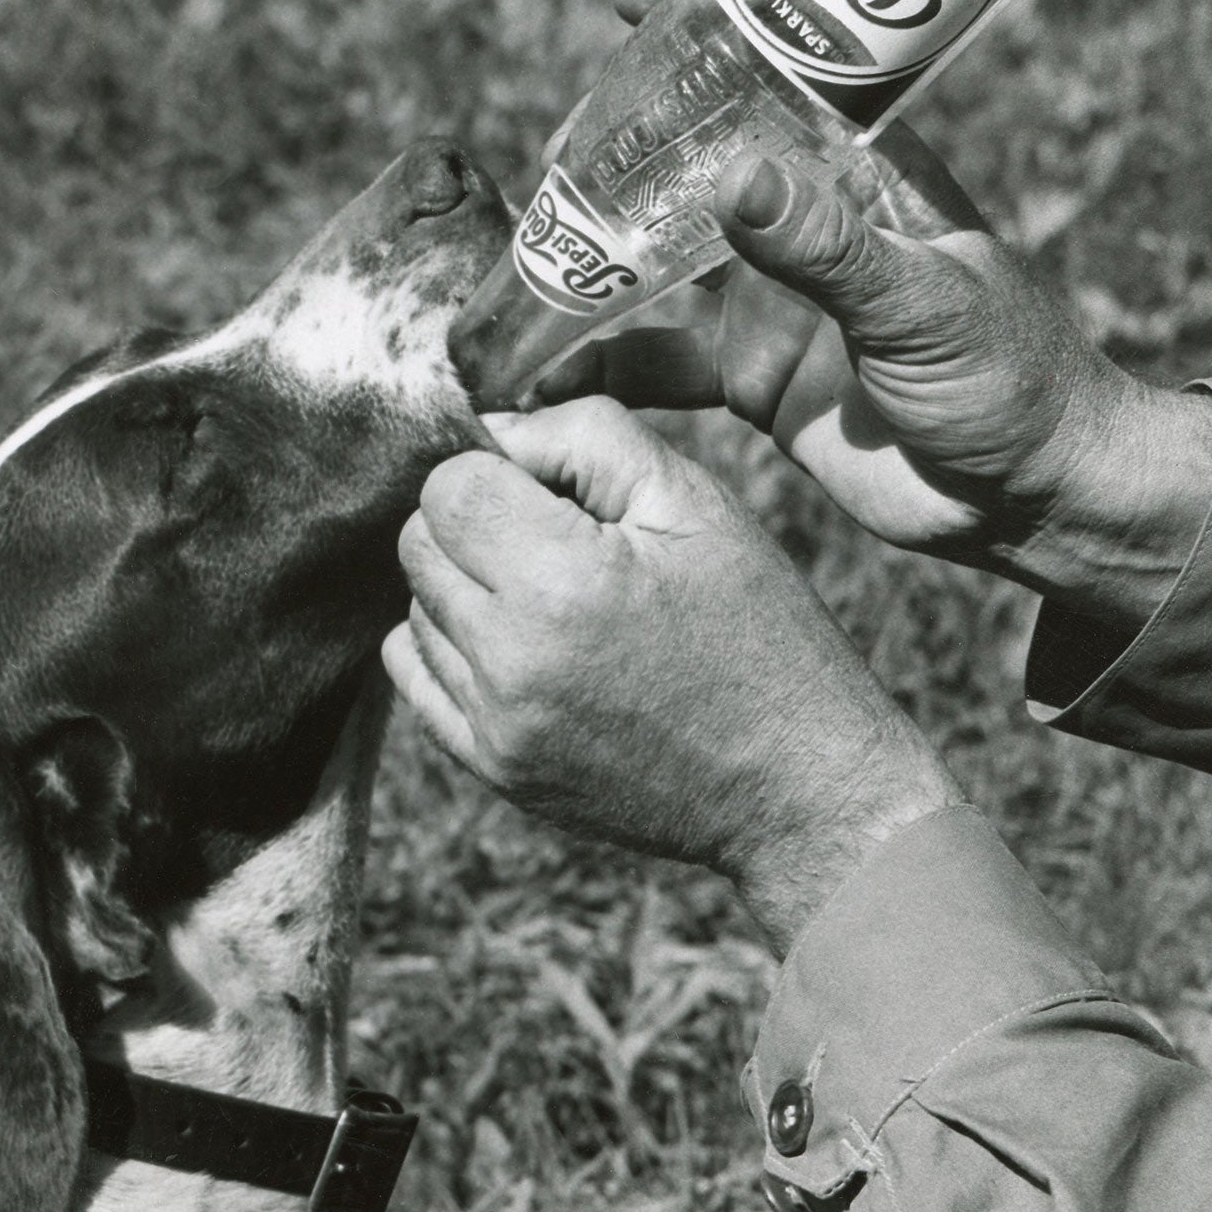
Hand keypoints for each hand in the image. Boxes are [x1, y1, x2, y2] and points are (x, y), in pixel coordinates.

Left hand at [382, 397, 957, 950]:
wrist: (795, 784)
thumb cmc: (759, 628)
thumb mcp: (696, 502)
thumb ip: (583, 436)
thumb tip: (489, 427)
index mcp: (562, 580)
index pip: (448, 487)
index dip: (498, 470)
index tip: (555, 491)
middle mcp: (512, 659)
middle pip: (419, 544)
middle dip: (474, 522)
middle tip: (556, 538)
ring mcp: (496, 724)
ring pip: (416, 609)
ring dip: (466, 586)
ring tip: (557, 599)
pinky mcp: (494, 769)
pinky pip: (416, 679)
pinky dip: (451, 646)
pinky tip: (521, 643)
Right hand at [539, 0, 1211, 639]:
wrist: (1021, 497)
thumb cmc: (1008, 378)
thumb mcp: (922, 306)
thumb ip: (828, 251)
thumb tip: (735, 178)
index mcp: (858, 177)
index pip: (775, 75)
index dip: (704, 29)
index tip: (631, 0)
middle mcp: (802, 225)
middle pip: (691, 163)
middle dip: (616, 152)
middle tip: (553, 160)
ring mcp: (769, 299)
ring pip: (656, 260)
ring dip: (591, 259)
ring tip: (519, 257)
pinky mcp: (748, 377)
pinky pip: (655, 362)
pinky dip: (596, 365)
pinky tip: (537, 371)